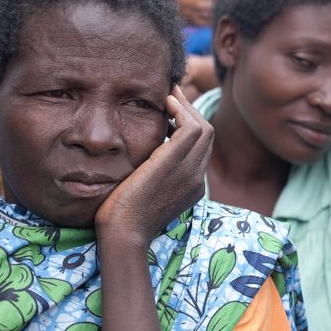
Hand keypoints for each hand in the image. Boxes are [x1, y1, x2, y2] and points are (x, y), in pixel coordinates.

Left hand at [93, 87, 213, 247]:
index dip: (189, 126)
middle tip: (171, 96)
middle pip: (207, 135)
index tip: (170, 111)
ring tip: (168, 97)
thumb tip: (141, 157)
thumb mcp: (144, 193)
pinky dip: (181, 111)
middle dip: (190, 111)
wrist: (123, 234)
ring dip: (186, 107)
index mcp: (192, 186)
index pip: (201, 148)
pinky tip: (166, 104)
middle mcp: (197, 178)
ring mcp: (190, 172)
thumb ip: (151, 175)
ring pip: (203, 127)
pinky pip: (190, 128)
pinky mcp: (175, 164)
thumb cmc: (123, 218)